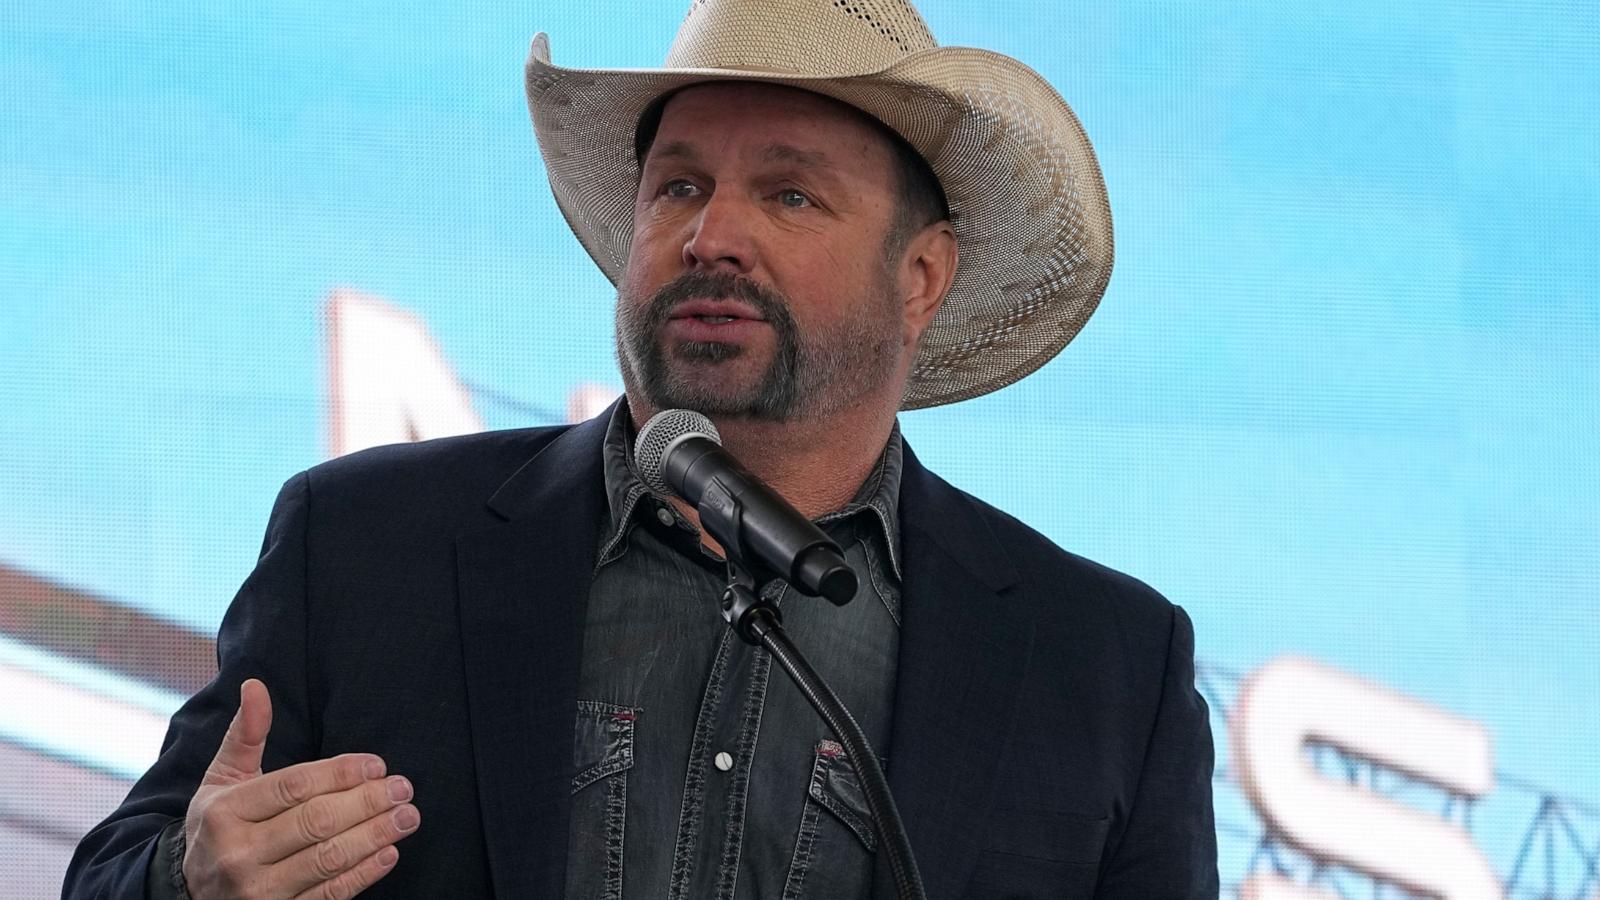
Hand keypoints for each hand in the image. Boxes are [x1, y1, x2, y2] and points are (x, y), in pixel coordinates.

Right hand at [181, 680, 420, 898]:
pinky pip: (328, 895)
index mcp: (226, 811)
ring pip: (328, 859)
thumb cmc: (216, 824)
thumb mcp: (222, 778)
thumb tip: (256, 686)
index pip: (294, 787)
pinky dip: (363, 875)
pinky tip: (388, 853)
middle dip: (367, 802)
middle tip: (403, 788)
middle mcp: (239, 852)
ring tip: (407, 816)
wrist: (187, 891)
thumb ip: (245, 734)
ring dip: (375, 836)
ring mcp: (258, 890)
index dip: (340, 773)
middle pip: (316, 822)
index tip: (377, 765)